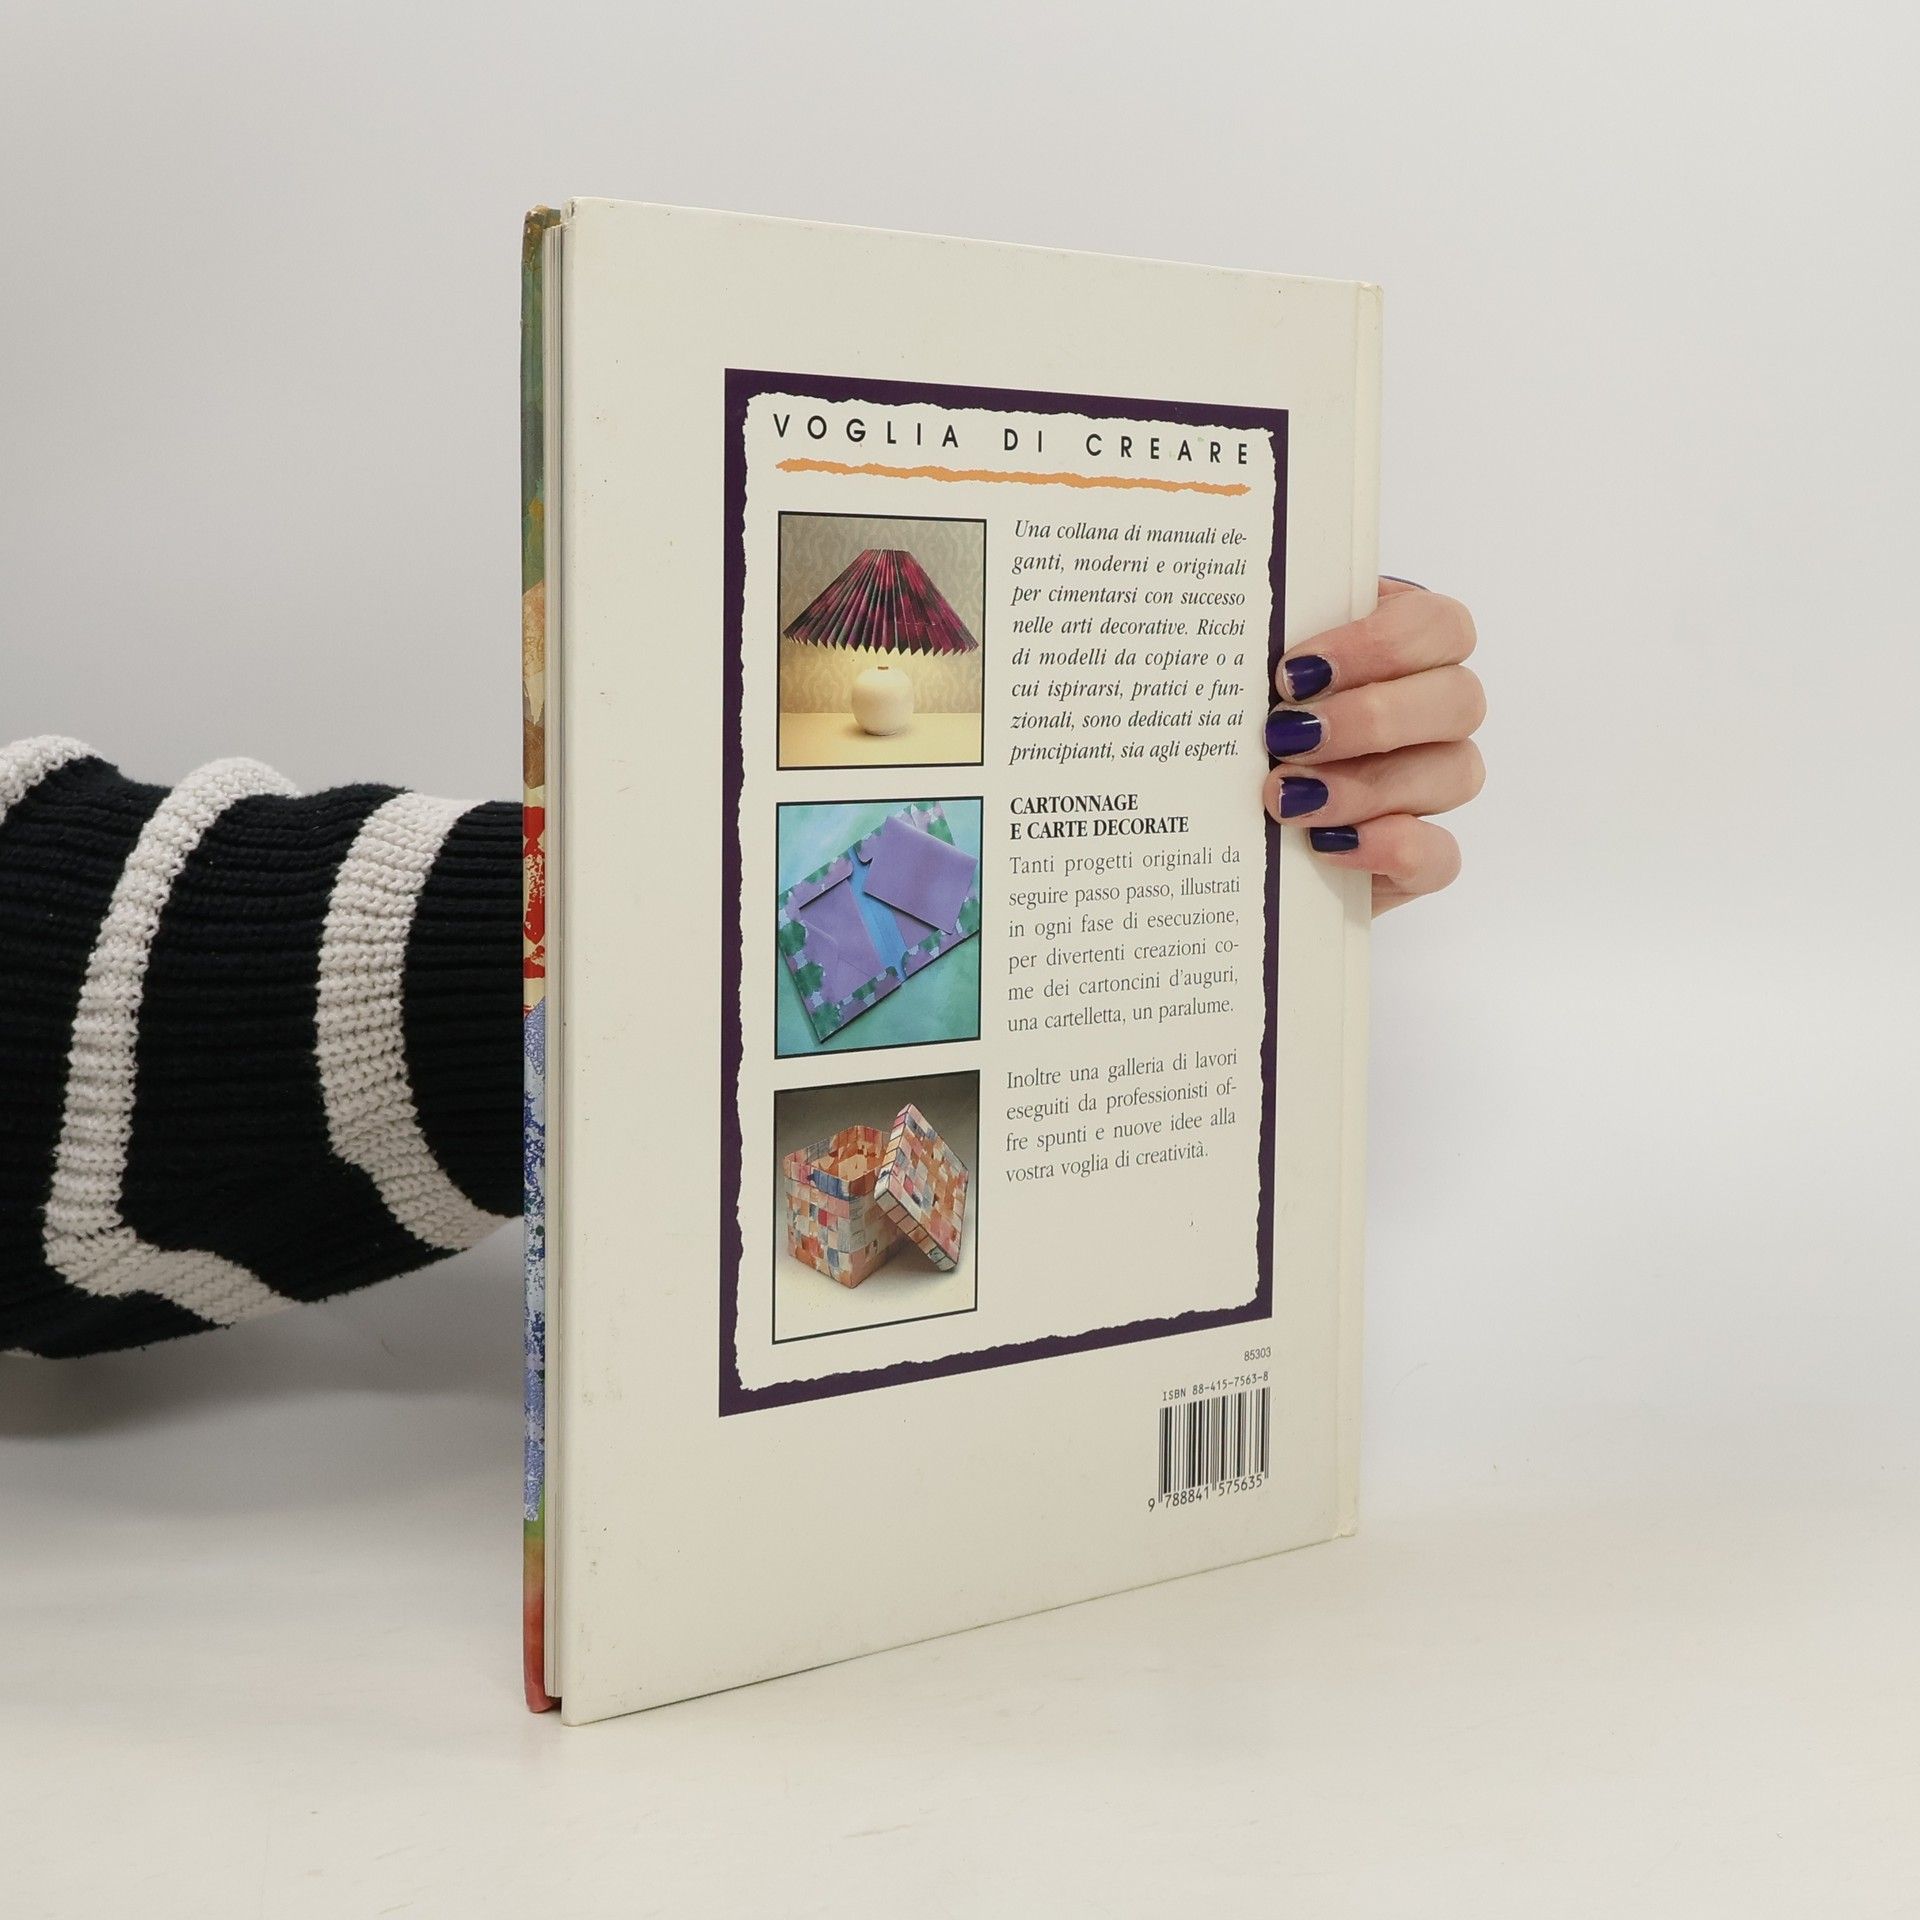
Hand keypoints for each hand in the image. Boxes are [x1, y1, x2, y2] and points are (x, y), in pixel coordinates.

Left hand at [1261, 579, 1484, 912]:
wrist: (1220, 830)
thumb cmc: (1237, 735)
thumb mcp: (1242, 684)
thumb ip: (1259, 650)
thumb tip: (1235, 620)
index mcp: (1400, 651)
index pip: (1439, 626)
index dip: (1380, 644)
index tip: (1293, 673)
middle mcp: (1432, 714)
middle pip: (1460, 697)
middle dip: (1371, 717)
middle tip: (1285, 736)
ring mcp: (1433, 787)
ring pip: (1456, 773)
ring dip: (1366, 784)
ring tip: (1284, 797)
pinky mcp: (1421, 858)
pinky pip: (1441, 855)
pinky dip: (1388, 848)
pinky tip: (1324, 845)